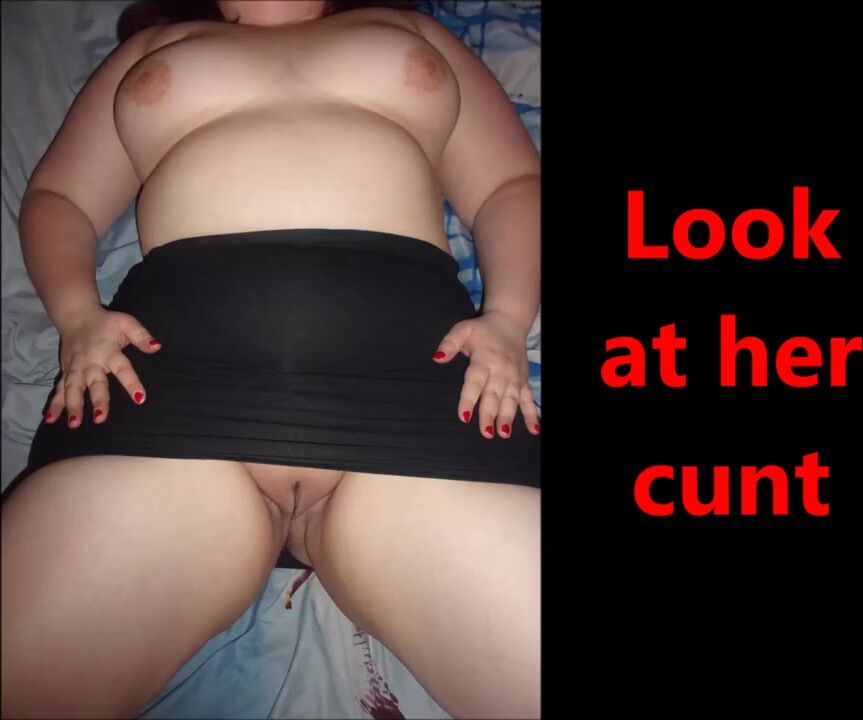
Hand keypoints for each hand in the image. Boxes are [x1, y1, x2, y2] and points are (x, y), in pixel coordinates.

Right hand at [44, 308, 161, 427]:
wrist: (76, 316)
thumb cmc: (106, 323)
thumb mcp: (127, 323)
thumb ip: (141, 336)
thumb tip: (157, 347)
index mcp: (109, 352)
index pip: (123, 369)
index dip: (131, 383)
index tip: (140, 398)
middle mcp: (91, 363)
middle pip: (94, 384)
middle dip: (97, 401)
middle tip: (100, 418)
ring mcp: (76, 369)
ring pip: (73, 389)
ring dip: (72, 406)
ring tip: (74, 424)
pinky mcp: (66, 372)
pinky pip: (58, 390)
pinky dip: (54, 404)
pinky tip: (49, 419)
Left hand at [433, 310, 539, 438]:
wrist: (509, 322)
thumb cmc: (482, 330)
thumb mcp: (462, 330)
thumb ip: (449, 343)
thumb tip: (436, 358)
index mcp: (484, 359)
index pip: (475, 382)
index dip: (469, 399)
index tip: (464, 416)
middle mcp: (501, 370)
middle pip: (494, 395)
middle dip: (490, 414)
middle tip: (485, 432)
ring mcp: (514, 377)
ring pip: (511, 400)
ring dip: (508, 417)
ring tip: (503, 434)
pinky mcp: (523, 380)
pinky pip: (528, 398)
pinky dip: (531, 414)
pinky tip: (534, 429)